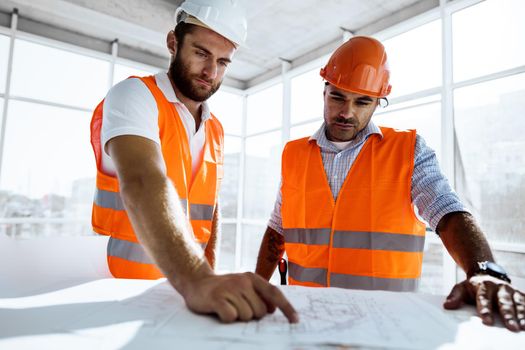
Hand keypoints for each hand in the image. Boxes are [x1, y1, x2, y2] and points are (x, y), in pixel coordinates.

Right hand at [182, 271, 298, 322]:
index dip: (286, 308)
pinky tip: (220, 310)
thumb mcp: (243, 287)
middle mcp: (243, 281)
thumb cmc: (224, 289)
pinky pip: (231, 317)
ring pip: (246, 316)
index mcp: (252, 278)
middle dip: (251, 315)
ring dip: (237, 317)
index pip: (274, 294)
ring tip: (227, 306)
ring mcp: (230, 289)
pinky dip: (226, 318)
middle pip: (259, 312)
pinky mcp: (217, 298)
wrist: (196, 282)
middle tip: (237, 307)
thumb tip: (272, 309)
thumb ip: (259, 295)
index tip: (295, 321)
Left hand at [443, 275, 524, 331]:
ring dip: (521, 315)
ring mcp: (511, 290)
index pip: (483, 299)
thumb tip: (447, 306)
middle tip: (511, 327)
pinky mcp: (520, 294)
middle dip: (508, 315)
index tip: (487, 321)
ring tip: (523, 327)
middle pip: (503, 302)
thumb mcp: (461, 288)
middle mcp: (499, 287)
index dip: (485, 310)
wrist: (486, 273)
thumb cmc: (473, 287)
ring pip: (517, 303)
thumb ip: (454, 296)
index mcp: (483, 286)